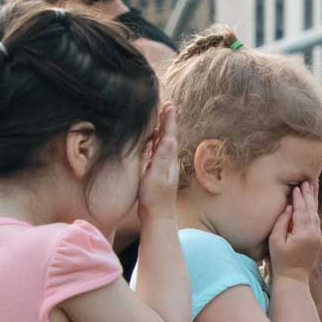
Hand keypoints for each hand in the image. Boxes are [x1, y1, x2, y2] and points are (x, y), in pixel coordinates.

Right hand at [137, 103, 179, 219]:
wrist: (157, 216)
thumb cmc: (155, 198)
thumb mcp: (157, 176)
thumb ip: (162, 158)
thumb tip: (168, 139)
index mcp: (169, 159)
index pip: (169, 135)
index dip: (169, 119)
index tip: (169, 104)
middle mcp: (168, 161)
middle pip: (167, 135)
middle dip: (166, 120)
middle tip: (166, 104)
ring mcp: (163, 166)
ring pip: (162, 142)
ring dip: (161, 128)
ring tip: (159, 116)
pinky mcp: (156, 172)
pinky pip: (156, 151)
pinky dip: (154, 141)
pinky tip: (152, 139)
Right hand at [268, 182, 321, 280]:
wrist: (293, 279)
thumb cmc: (280, 261)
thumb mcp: (275, 240)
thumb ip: (282, 222)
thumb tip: (289, 207)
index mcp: (302, 231)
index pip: (301, 209)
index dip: (299, 197)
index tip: (296, 186)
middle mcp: (313, 233)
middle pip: (312, 209)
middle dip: (310, 194)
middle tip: (308, 181)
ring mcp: (318, 238)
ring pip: (318, 215)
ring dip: (316, 201)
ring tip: (316, 189)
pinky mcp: (319, 243)